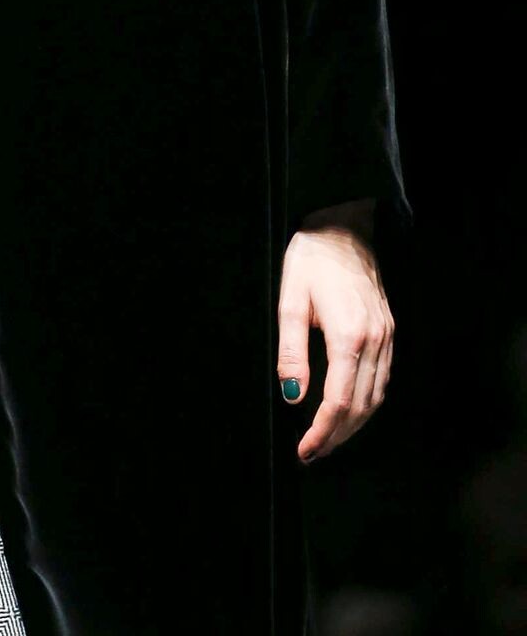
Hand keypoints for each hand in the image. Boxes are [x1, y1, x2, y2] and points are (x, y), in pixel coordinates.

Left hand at [276, 217, 394, 464]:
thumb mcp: (291, 301)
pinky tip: (350, 409)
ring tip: (329, 439)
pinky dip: (368, 402)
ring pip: (377, 396)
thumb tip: (292, 396)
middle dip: (338, 435)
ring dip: (355, 424)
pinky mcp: (389, 330)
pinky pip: (383, 378)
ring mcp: (387, 336)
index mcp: (349, 335)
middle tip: (313, 452)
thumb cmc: (311, 259)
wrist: (343, 227)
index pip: (340, 400)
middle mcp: (375, 340)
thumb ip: (292, 352)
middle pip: (362, 406)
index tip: (306, 450)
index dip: (324, 431)